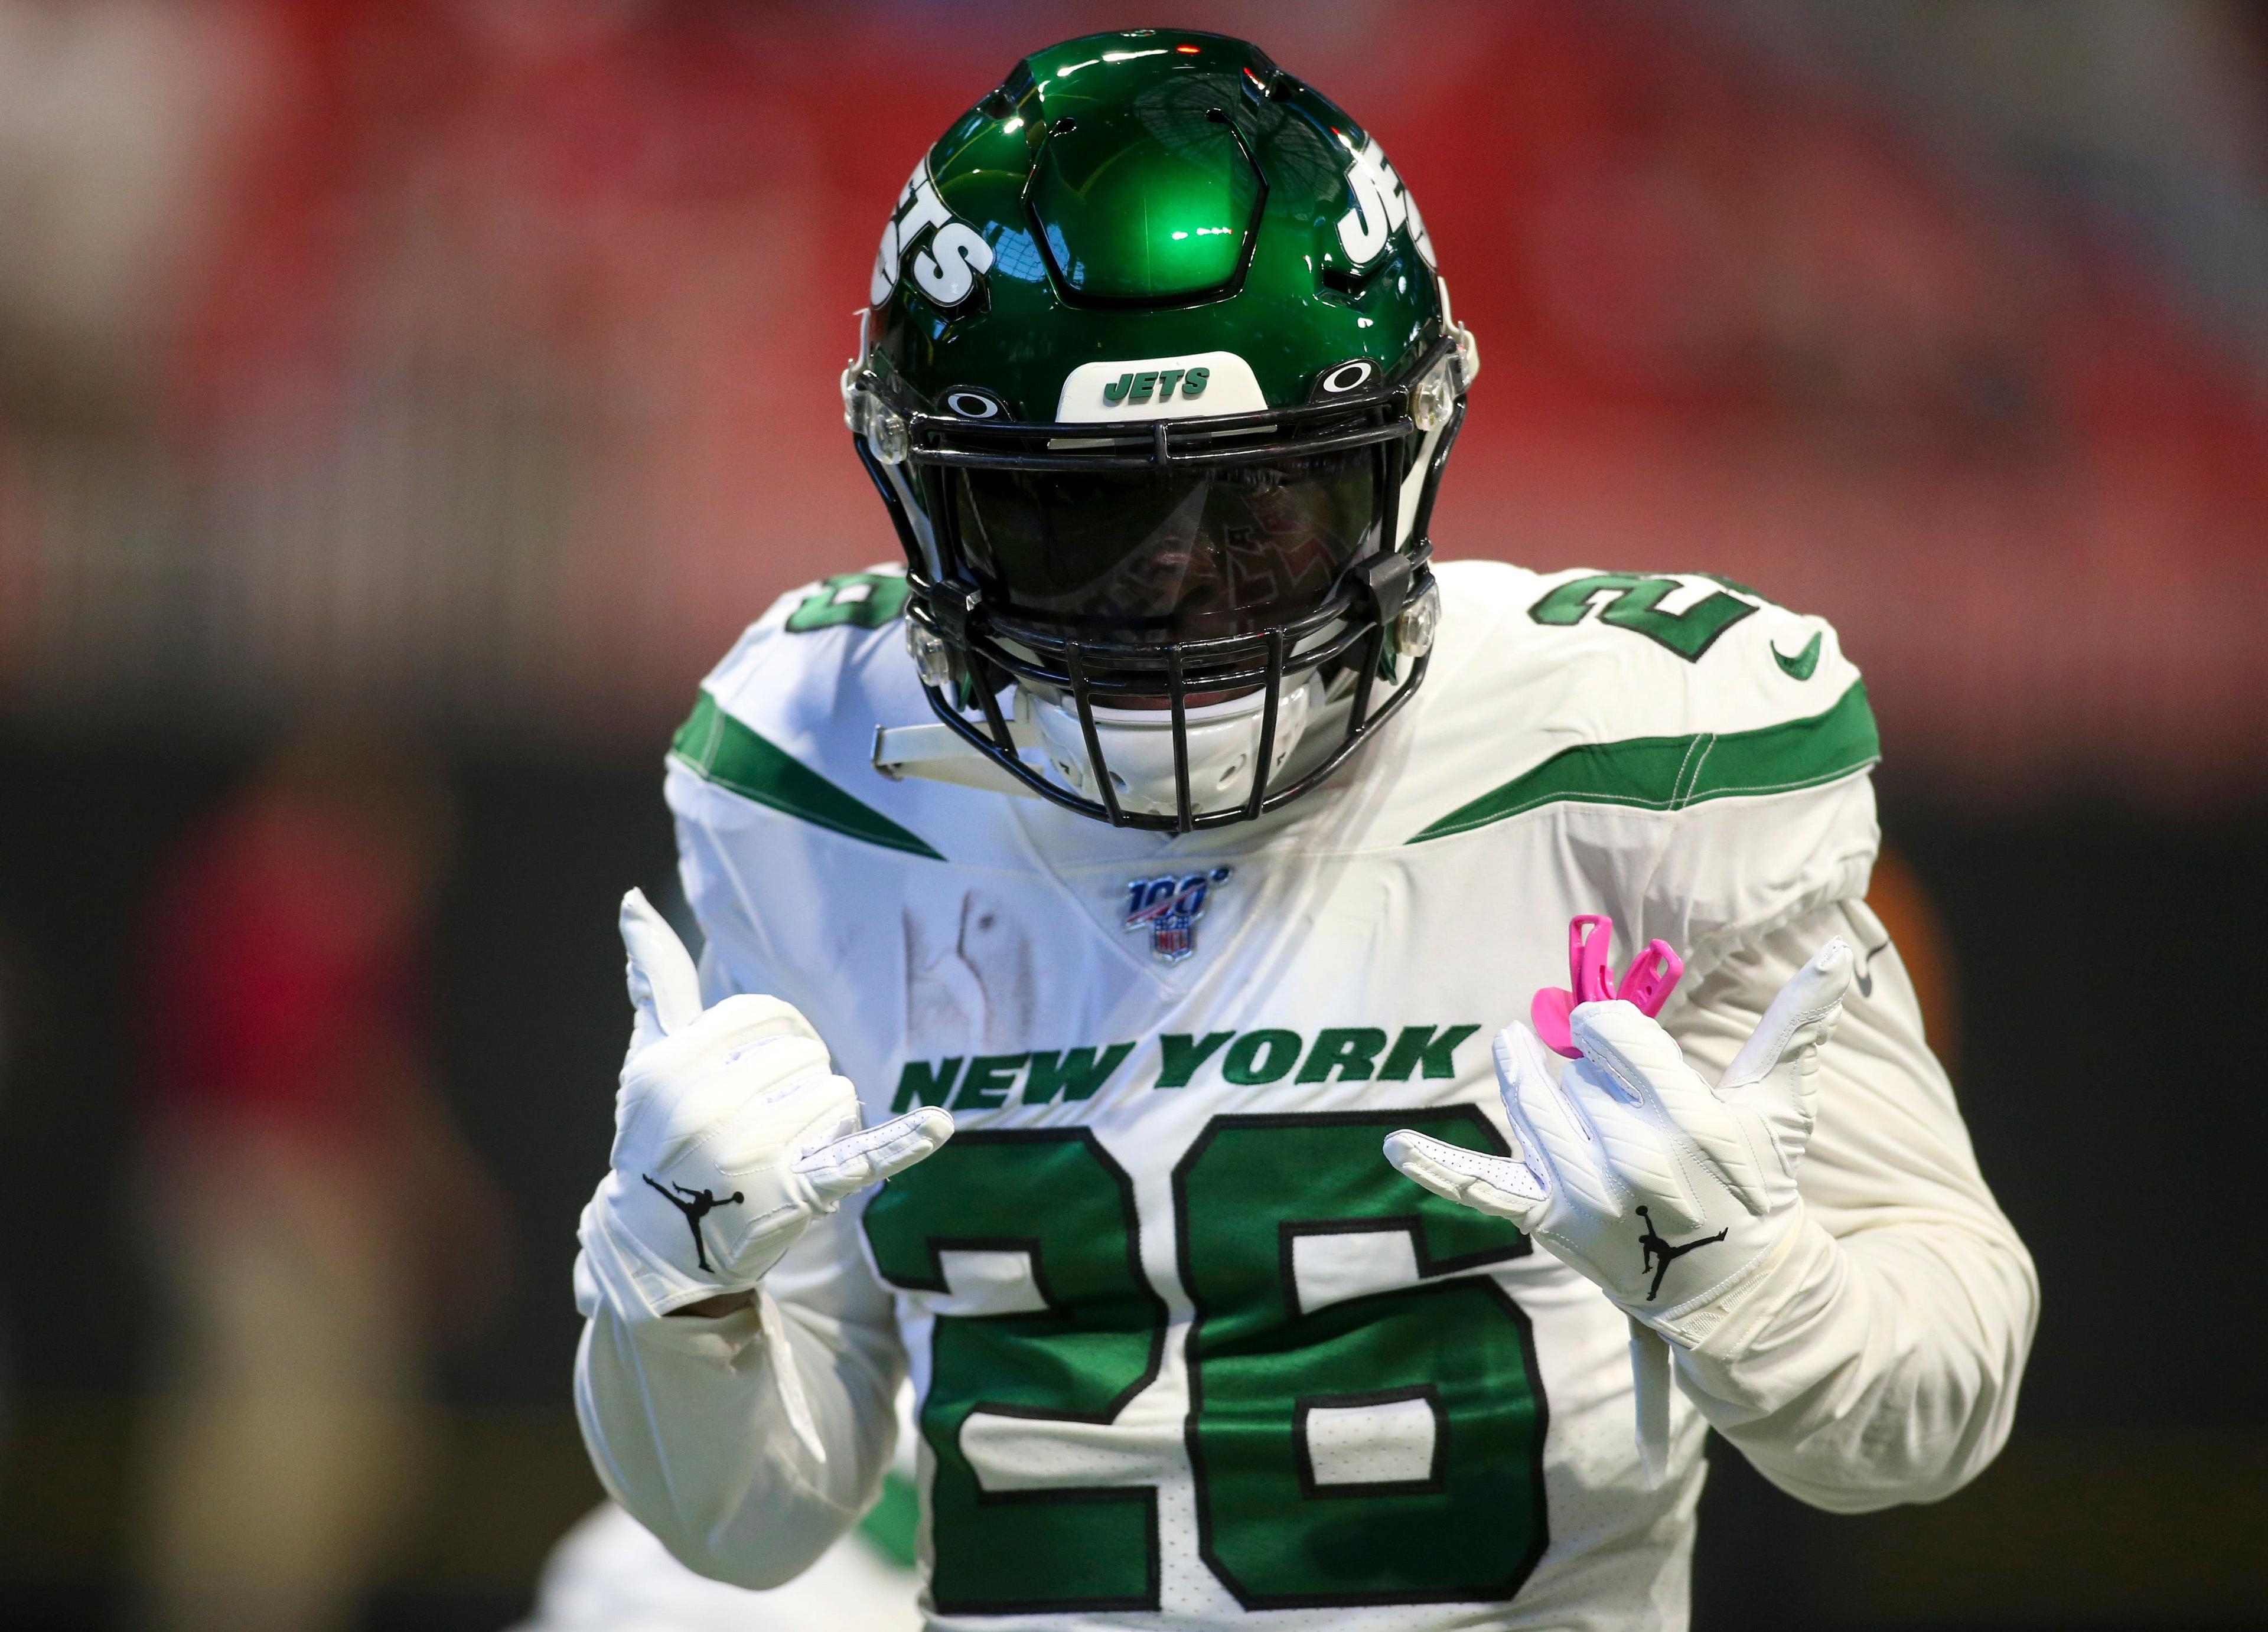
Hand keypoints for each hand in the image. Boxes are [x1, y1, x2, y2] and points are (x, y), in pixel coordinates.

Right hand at [598, 889, 951, 1304]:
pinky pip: (859, 1158)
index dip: (775, 1036)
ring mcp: (751, 1155)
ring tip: (785, 1149)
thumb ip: (656, 981)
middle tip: (764, 1120)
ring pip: (837, 1095)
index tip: (755, 1068)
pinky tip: (936, 1125)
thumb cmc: (659, 1137)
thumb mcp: (648, 1060)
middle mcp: (707, 1109)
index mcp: (673, 1065)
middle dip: (796, 1080)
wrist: (658, 1244)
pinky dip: (903, 1143)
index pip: (767, 1016)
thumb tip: (634, 900)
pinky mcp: (795, 1195)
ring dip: (824, 1118)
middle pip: (804, 1054)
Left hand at [1386, 940, 1851, 1339]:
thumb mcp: (1778, 1104)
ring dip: (1524, 1080)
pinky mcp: (1550, 1225)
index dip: (1606, 1027)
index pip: (1613, 1034)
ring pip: (1531, 1108)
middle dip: (1585, 1070)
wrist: (1731, 1284)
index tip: (1611, 1036)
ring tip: (1519, 1054)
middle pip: (1574, 1072)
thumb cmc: (1755, 1182)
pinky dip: (1436, 1168)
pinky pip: (1483, 1188)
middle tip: (1608, 1091)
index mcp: (1689, 1123)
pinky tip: (1393, 1147)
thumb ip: (1797, 1028)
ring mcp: (1586, 1195)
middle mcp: (1632, 1160)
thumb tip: (1837, 956)